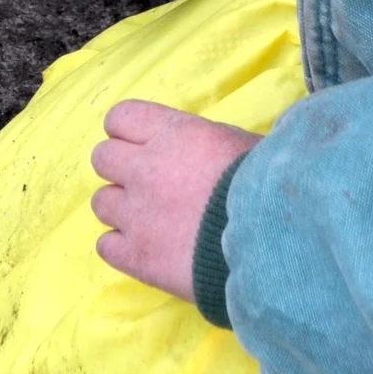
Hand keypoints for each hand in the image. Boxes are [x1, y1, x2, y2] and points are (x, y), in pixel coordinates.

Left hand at [90, 100, 259, 299]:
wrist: (271, 241)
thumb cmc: (269, 185)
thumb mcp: (242, 144)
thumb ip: (207, 142)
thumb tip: (206, 148)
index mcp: (171, 134)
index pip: (120, 117)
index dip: (129, 132)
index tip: (145, 146)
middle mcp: (143, 168)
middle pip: (103, 158)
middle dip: (122, 169)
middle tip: (149, 185)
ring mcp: (135, 214)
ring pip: (100, 202)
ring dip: (121, 209)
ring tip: (152, 222)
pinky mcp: (135, 256)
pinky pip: (105, 246)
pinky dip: (123, 248)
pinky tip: (149, 251)